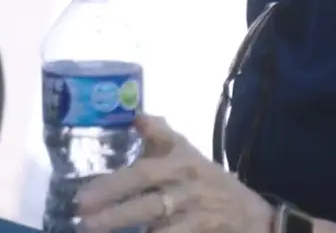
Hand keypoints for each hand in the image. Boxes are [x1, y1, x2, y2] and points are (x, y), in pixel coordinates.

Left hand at [74, 114, 275, 232]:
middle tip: (84, 221)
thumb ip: (159, 134)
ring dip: (133, 231)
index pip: (142, 174)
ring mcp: (199, 216)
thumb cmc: (207, 179)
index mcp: (181, 164)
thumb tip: (135, 114)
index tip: (82, 197)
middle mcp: (189, 190)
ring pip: (163, 230)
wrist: (253, 215)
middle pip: (149, 205)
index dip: (112, 185)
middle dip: (115, 215)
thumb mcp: (186, 152)